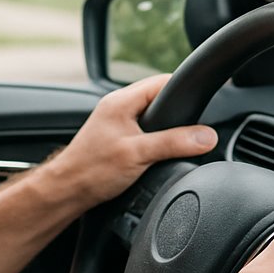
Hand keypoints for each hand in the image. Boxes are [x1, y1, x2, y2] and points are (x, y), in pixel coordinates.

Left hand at [42, 74, 217, 209]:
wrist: (67, 191)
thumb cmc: (91, 170)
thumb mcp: (139, 154)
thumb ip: (173, 143)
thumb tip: (206, 136)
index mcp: (121, 101)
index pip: (162, 81)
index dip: (184, 90)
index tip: (204, 101)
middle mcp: (118, 107)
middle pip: (159, 98)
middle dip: (179, 112)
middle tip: (195, 127)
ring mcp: (116, 122)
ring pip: (152, 116)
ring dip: (167, 127)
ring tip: (180, 140)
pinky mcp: (116, 139)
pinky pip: (144, 131)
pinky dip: (156, 139)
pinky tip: (161, 152)